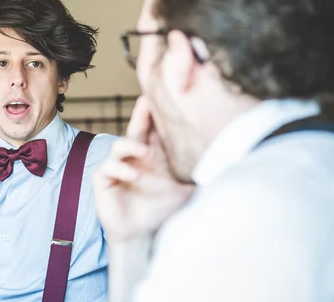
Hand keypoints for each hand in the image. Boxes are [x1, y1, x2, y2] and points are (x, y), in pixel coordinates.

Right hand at [93, 96, 194, 242]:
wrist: (142, 234)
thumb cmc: (163, 208)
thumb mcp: (186, 188)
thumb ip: (202, 174)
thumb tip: (229, 160)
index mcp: (154, 155)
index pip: (156, 130)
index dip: (159, 115)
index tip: (170, 98)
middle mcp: (135, 157)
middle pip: (136, 129)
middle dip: (141, 114)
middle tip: (147, 101)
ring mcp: (118, 167)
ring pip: (118, 146)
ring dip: (129, 145)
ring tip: (143, 151)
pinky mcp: (104, 181)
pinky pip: (107, 168)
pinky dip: (120, 168)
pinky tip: (133, 175)